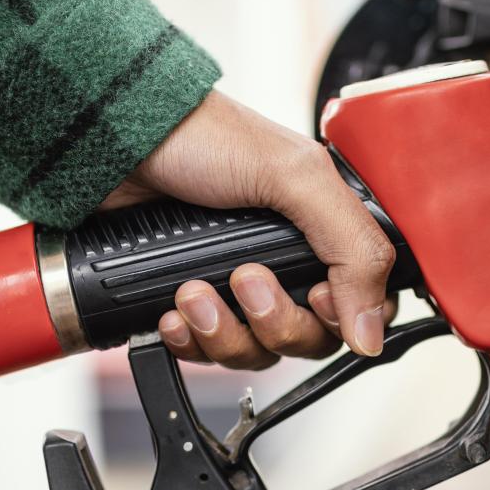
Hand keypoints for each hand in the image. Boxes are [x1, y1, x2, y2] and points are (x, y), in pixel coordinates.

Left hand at [100, 91, 396, 368]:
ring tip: (192, 291)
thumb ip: (352, 249)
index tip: (313, 296)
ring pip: (257, 352)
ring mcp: (239, 285)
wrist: (117, 140)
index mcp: (325, 228)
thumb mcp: (296, 178)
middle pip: (309, 339)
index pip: (362, 304)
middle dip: (273, 322)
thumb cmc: (204, 136)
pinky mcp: (194, 301)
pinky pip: (206, 352)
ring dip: (224, 332)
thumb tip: (373, 332)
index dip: (340, 317)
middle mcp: (288, 261)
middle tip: (244, 279)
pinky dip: (189, 341)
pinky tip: (171, 313)